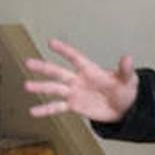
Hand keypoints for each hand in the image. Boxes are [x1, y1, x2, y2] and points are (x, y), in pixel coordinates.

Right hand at [23, 38, 138, 122]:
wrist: (123, 110)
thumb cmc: (125, 91)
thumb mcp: (128, 80)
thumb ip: (125, 70)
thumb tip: (128, 58)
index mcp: (90, 70)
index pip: (75, 58)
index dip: (64, 50)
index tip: (51, 43)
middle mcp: (78, 80)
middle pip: (58, 72)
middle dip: (43, 68)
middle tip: (28, 62)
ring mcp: (74, 93)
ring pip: (54, 89)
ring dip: (41, 87)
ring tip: (27, 86)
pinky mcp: (73, 106)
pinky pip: (57, 107)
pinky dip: (45, 110)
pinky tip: (33, 112)